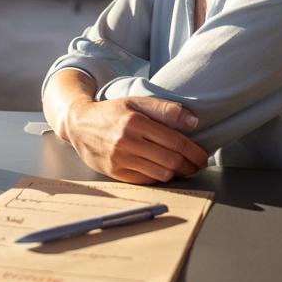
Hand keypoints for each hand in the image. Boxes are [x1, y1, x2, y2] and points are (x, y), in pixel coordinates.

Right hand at [59, 97, 208, 184]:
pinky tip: (163, 170)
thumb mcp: (137, 101)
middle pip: (171, 161)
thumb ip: (165, 109)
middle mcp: (127, 142)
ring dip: (176, 173)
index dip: (194, 152)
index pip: (175, 141)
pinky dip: (158, 177)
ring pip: (161, 174)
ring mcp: (120, 159)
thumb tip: (193, 122)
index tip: (203, 156)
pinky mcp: (115, 173)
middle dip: (189, 165)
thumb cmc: (111, 112)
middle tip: (196, 165)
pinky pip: (146, 180)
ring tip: (182, 168)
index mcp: (135, 121)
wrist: (78, 124)